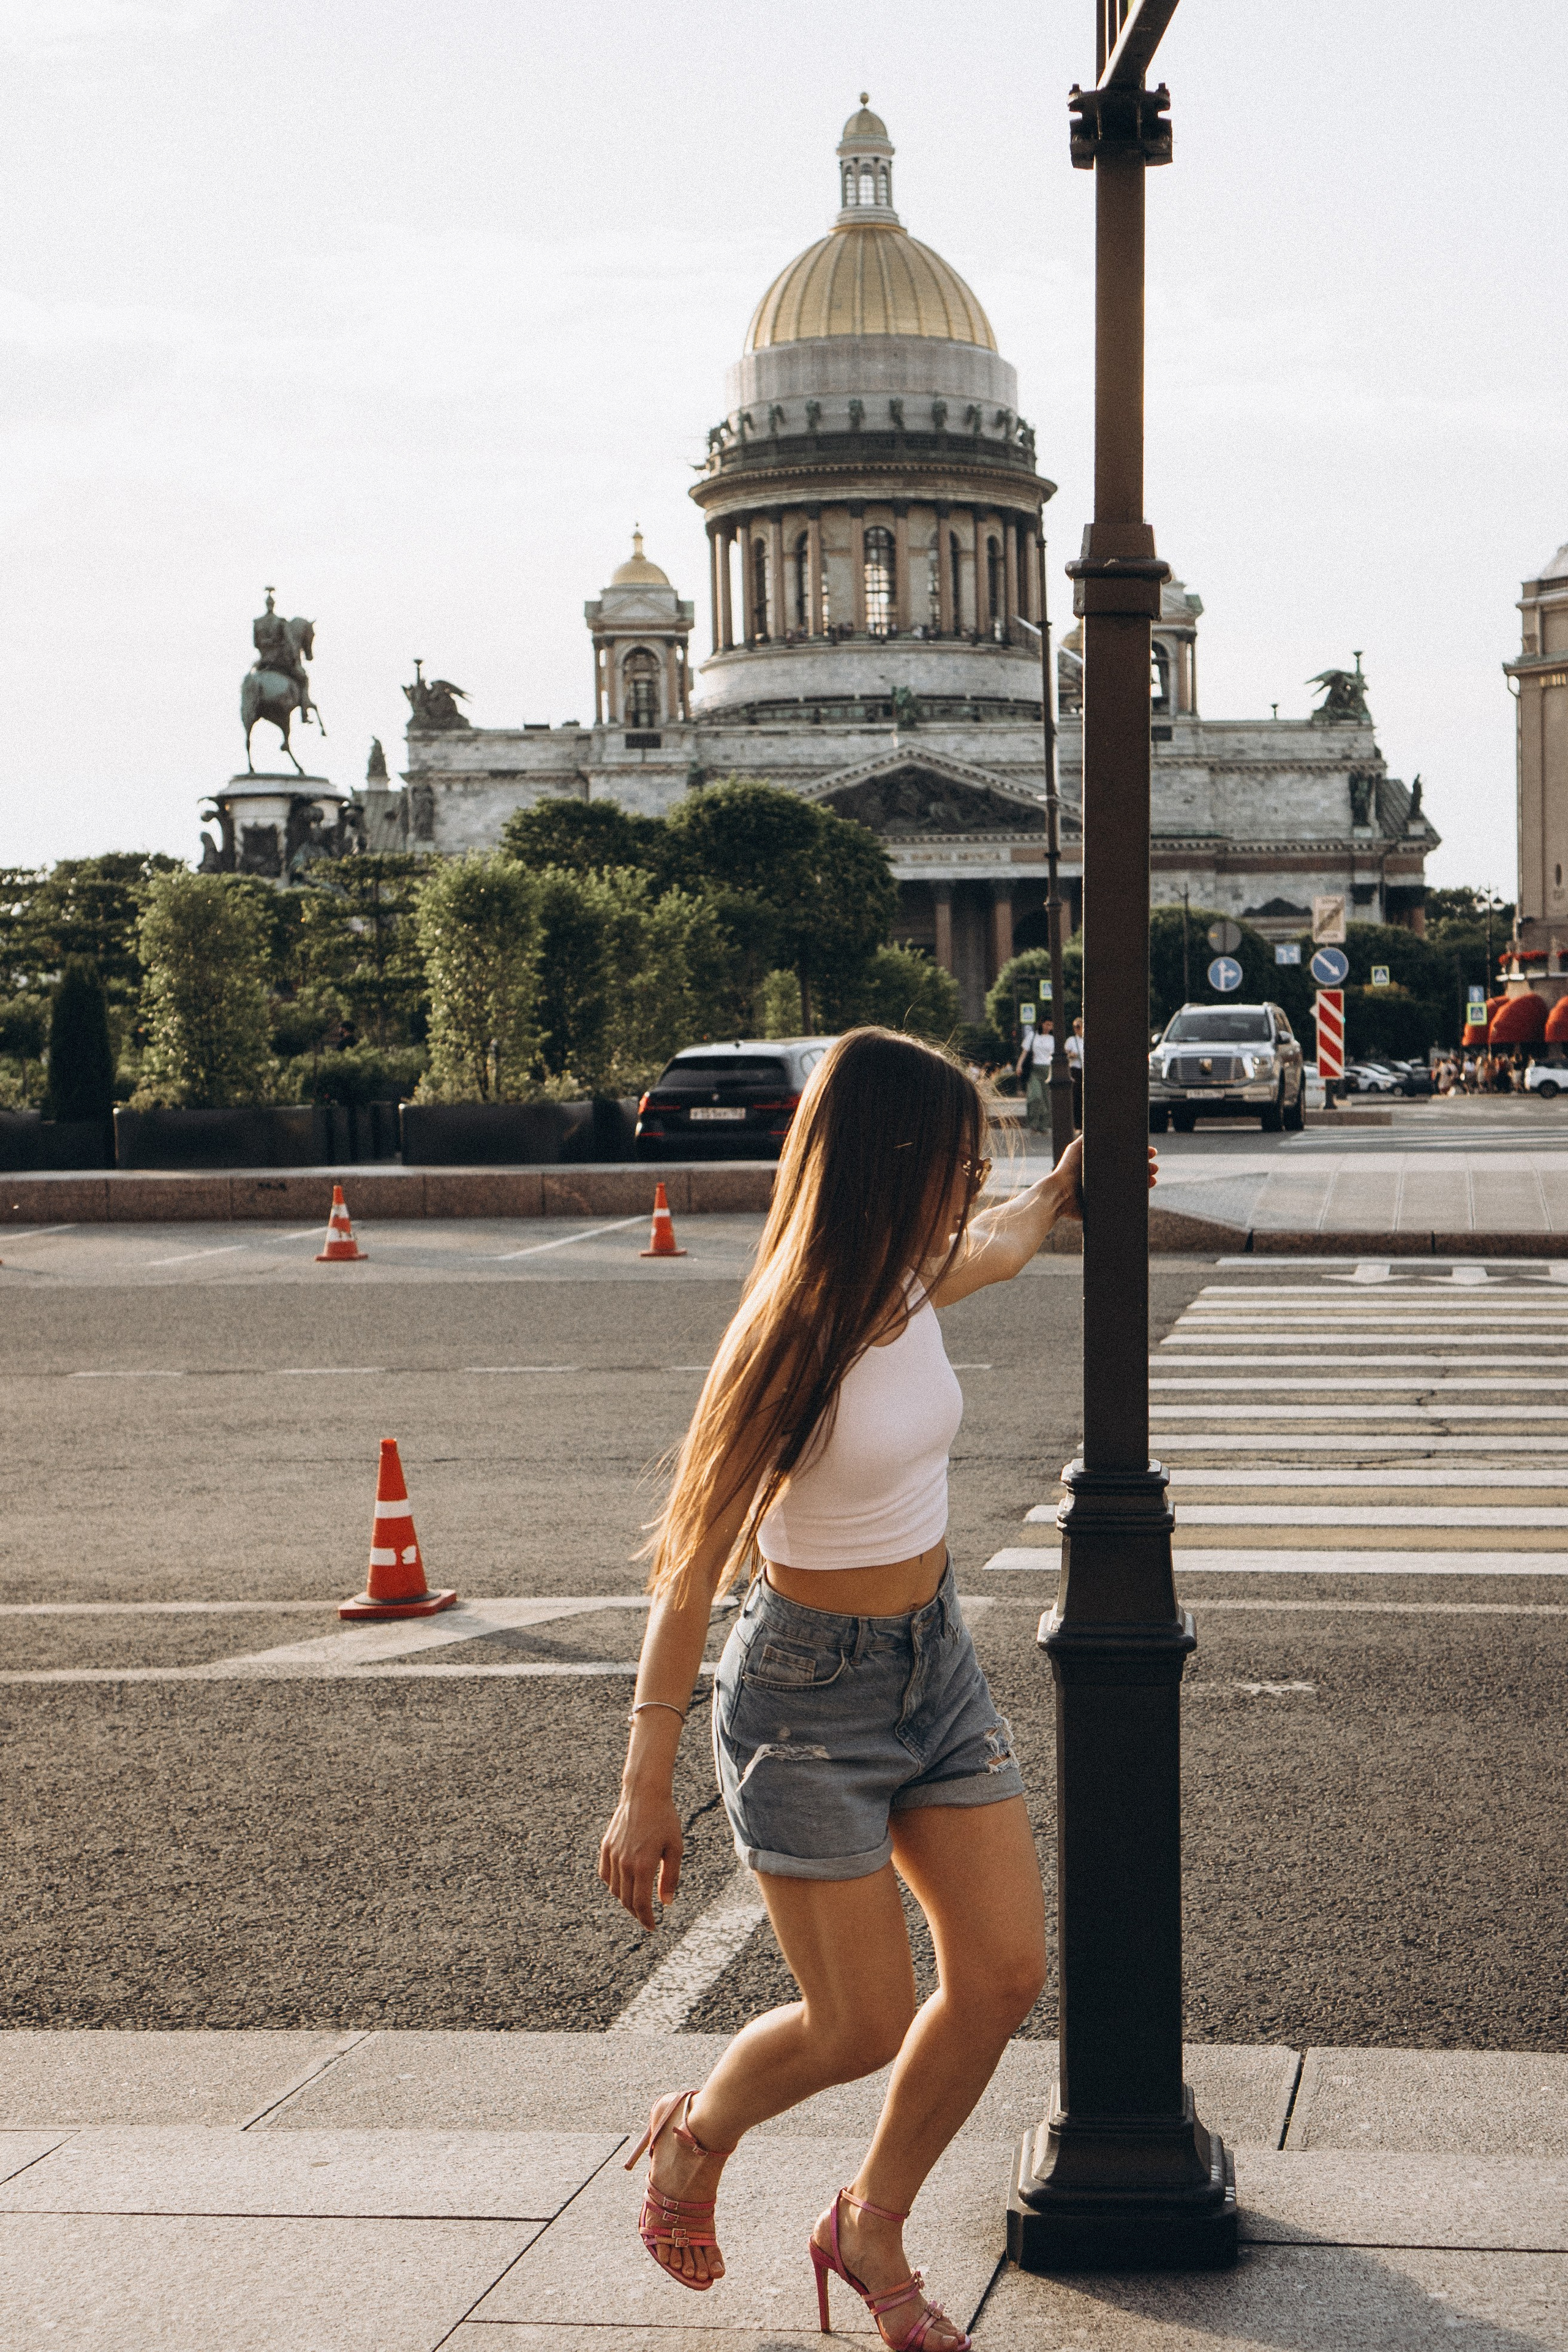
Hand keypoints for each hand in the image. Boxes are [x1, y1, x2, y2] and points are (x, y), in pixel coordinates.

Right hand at [599, 1788, 683, 1930]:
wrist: (644, 1793)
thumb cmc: (665, 1819)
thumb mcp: (675, 1849)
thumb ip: (670, 1878)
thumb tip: (666, 1903)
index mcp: (643, 1865)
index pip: (641, 1904)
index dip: (646, 1920)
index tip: (652, 1928)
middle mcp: (624, 1863)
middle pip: (626, 1900)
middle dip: (637, 1913)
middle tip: (647, 1918)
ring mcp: (612, 1855)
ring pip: (615, 1890)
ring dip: (625, 1900)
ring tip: (637, 1901)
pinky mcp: (605, 1847)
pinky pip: (605, 1875)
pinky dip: (613, 1885)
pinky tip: (623, 1885)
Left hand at [1053, 1137, 1158, 1220]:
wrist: (1060, 1194)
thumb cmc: (1068, 1170)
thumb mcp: (1078, 1148)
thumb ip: (1088, 1137)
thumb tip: (1103, 1123)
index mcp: (1102, 1163)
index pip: (1125, 1156)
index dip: (1138, 1153)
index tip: (1151, 1152)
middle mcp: (1106, 1176)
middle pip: (1131, 1170)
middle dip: (1145, 1168)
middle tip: (1154, 1167)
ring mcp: (1107, 1190)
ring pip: (1132, 1185)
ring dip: (1145, 1182)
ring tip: (1152, 1180)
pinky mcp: (1107, 1204)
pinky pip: (1125, 1200)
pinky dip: (1137, 1197)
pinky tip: (1144, 1193)